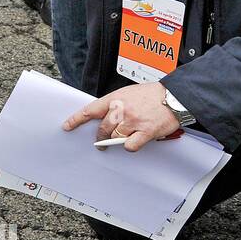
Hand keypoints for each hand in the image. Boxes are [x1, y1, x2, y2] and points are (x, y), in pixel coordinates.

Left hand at [62, 83, 180, 151]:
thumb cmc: (152, 94)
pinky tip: (134, 141)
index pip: (90, 110)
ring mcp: (133, 121)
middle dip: (100, 137)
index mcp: (115, 99)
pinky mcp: (145, 132)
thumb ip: (115, 104)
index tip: (66, 126)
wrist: (174, 96)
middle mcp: (122, 110)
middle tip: (100, 142)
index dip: (76, 120)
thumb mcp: (128, 93)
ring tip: (120, 140)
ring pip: (114, 137)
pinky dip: (129, 146)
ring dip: (114, 141)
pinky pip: (129, 145)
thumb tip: (103, 116)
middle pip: (102, 128)